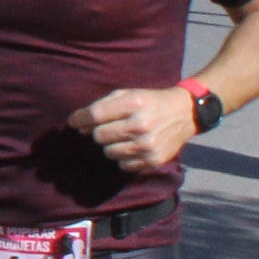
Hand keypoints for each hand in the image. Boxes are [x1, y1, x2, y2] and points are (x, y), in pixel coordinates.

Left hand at [67, 84, 196, 172]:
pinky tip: (134, 146)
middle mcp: (141, 124)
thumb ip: (104, 105)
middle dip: (98, 132)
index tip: (73, 122)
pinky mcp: (153, 160)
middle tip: (108, 127)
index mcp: (134, 103)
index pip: (96, 115)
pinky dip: (124, 157)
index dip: (79, 119)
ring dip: (111, 145)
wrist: (185, 113)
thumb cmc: (150, 101)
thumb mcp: (129, 93)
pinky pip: (123, 164)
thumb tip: (79, 125)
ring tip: (124, 136)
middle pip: (99, 136)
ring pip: (109, 152)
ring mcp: (148, 144)